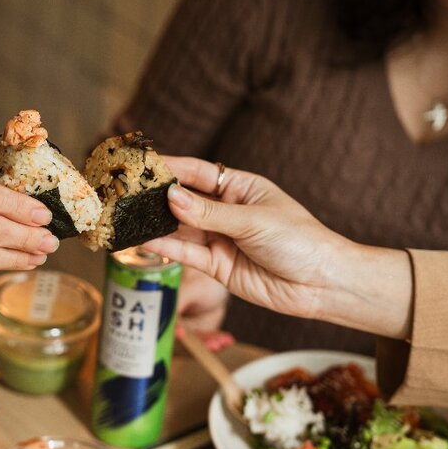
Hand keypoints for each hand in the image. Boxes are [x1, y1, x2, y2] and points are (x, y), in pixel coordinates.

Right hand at [142, 157, 411, 338]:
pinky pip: (184, 253)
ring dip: (154, 223)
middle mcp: (226, 211)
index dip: (170, 167)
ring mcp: (219, 239)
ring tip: (126, 216)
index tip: (142, 164)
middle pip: (183, 200)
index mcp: (240, 188)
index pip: (198, 172)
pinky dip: (163, 247)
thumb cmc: (300, 241)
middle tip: (125, 192)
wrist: (321, 284)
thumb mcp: (253, 220)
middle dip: (156, 196)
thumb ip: (209, 213)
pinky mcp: (216, 265)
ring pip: (179, 228)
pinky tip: (142, 240)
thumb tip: (171, 197)